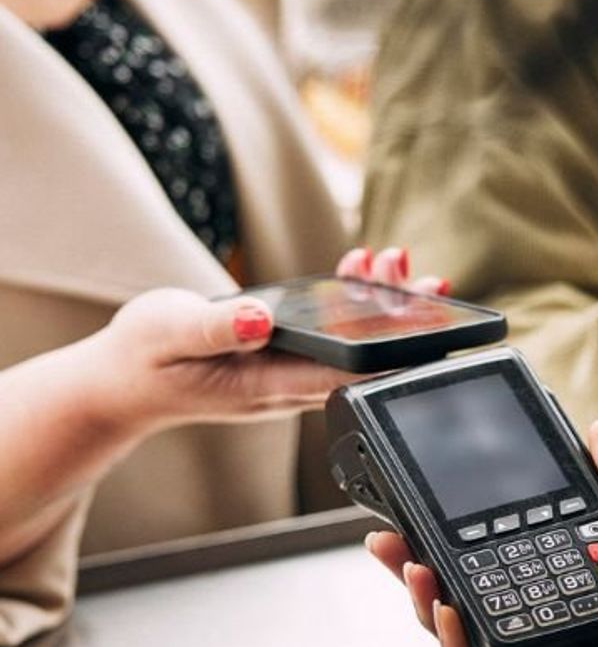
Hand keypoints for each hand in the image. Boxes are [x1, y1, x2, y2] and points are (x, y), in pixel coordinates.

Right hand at [79, 244, 444, 438]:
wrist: (120, 383)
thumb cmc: (141, 360)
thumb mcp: (169, 335)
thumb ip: (215, 329)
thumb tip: (261, 321)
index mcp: (266, 385)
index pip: (343, 377)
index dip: (390, 357)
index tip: (429, 332)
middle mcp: (286, 384)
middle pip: (361, 360)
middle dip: (400, 320)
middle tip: (428, 281)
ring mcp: (287, 372)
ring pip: (350, 344)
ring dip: (381, 305)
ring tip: (397, 261)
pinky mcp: (282, 356)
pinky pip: (330, 333)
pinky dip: (351, 302)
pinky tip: (364, 269)